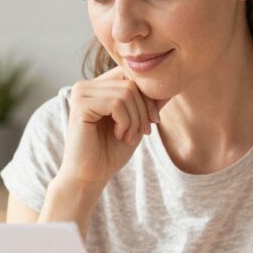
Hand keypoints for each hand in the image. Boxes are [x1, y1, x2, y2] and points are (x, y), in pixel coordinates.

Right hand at [57, 66, 164, 188]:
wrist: (90, 176)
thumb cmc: (111, 151)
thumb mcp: (137, 122)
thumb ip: (148, 102)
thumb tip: (171, 83)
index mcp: (98, 86)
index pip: (132, 75)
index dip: (149, 96)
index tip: (153, 121)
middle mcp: (86, 85)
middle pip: (131, 83)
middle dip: (144, 110)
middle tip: (141, 133)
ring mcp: (81, 93)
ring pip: (126, 93)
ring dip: (135, 119)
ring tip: (128, 137)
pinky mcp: (80, 104)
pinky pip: (116, 103)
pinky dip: (125, 122)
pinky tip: (119, 135)